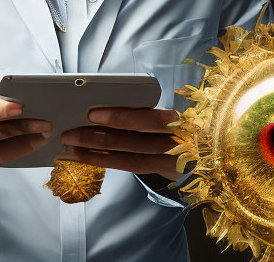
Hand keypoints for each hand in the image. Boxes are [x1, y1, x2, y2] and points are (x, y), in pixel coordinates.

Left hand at [57, 106, 182, 180]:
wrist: (204, 145)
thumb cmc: (172, 117)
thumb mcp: (163, 109)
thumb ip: (140, 107)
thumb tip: (100, 101)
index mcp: (178, 121)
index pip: (149, 120)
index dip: (121, 118)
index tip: (92, 113)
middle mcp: (177, 144)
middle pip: (133, 143)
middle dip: (97, 137)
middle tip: (69, 132)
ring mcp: (172, 162)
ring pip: (128, 159)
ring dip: (95, 153)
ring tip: (70, 147)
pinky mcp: (164, 172)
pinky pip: (128, 167)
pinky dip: (104, 161)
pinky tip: (85, 156)